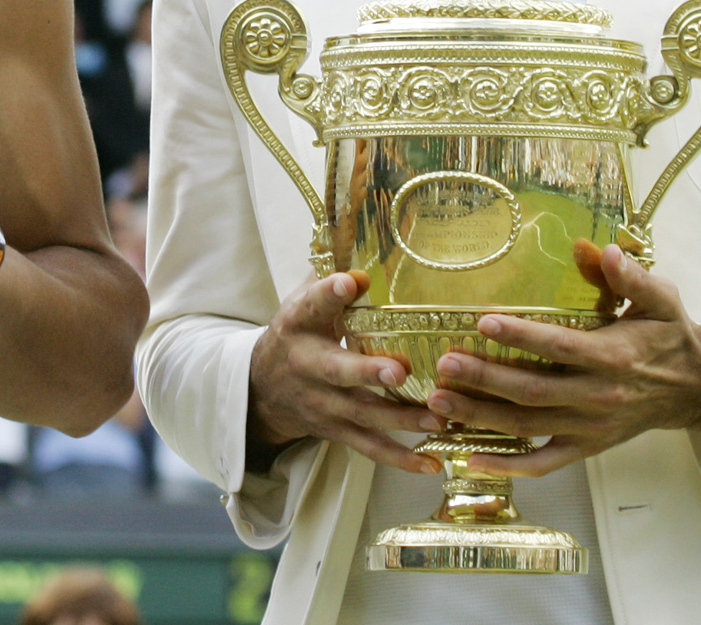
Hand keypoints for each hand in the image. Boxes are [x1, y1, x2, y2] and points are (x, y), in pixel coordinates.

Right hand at [247, 270, 442, 476]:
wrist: (262, 389)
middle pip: (336, 370)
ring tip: (438, 416)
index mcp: (298, 324)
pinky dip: (400, 458)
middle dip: (367, 372)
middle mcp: (307, 365)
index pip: (312, 303)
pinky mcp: (335, 430)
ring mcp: (322, 403)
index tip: (352, 281)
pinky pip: (368, 448)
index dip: (330, 292)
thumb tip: (369, 238)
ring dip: (401, 418)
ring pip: (361, 414)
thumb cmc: (297, 334)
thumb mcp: (302, 302)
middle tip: (399, 371)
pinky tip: (432, 462)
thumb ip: (331, 277)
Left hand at [424, 243, 700, 477]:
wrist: (697, 388)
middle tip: (445, 364)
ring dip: (481, 417)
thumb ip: (631, 276)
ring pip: (528, 426)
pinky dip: (509, 466)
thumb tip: (602, 250)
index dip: (521, 336)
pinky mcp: (587, 447)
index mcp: (613, 356)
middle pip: (533, 391)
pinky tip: (472, 459)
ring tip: (440, 403)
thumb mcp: (661, 299)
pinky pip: (545, 462)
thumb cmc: (670, 337)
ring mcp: (590, 426)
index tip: (483, 321)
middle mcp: (598, 395)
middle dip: (484, 378)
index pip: (560, 346)